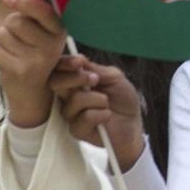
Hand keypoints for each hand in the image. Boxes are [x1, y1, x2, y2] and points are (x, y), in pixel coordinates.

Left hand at [0, 0, 65, 129]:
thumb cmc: (34, 54)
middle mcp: (52, 46)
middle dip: (9, 25)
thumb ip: (38, 12)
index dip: (24, 3)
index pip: (42, 12)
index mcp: (59, 32)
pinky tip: (6, 58)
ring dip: (2, 39)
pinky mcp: (19, 70)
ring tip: (13, 50)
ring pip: (2, 34)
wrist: (32, 92)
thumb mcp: (42, 33)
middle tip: (17, 37)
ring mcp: (36, 60)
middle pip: (16, 21)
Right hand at [49, 55, 144, 170]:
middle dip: (76, 78)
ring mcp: (71, 113)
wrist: (133, 125)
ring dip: (97, 99)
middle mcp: (68, 96)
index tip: (79, 61)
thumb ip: (96, 69)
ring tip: (107, 103)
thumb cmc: (123, 100)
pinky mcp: (76, 130)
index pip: (59, 69)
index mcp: (76, 80)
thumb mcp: (115, 77)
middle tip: (95, 79)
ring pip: (74, 100)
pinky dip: (101, 114)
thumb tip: (79, 59)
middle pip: (55, 83)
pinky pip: (84, 117)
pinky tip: (107, 116)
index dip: (64, 63)